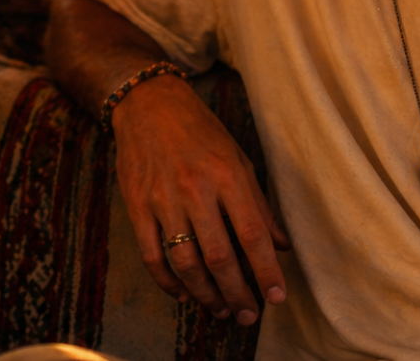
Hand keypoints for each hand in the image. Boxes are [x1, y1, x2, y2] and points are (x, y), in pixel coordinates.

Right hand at [111, 73, 291, 324]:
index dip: (266, 272)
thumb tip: (282, 245)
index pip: (253, 235)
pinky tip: (183, 294)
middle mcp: (195, 189)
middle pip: (219, 257)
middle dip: (237, 294)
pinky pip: (152, 255)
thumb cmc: (199, 130)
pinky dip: (168, 282)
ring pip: (185, 262)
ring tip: (219, 309)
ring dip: (205, 294)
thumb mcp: (238, 158)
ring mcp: (163, 199)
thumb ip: (259, 204)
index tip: (277, 298)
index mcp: (227, 176)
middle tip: (247, 316)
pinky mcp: (137, 205)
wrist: (148, 104)